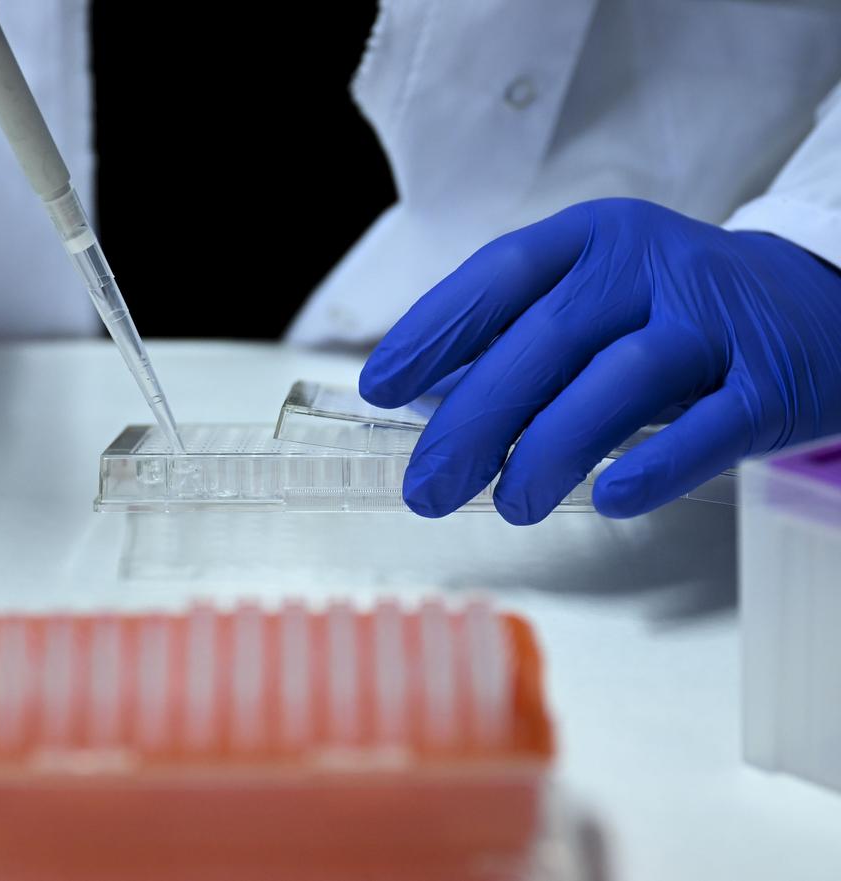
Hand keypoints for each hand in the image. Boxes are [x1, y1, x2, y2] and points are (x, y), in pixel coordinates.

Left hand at [359, 198, 840, 522]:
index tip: (380, 387)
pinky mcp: (770, 382)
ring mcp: (713, 322)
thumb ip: (520, 340)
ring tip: (508, 505)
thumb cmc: (673, 311)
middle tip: (427, 487)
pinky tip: (608, 499)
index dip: (434, 330)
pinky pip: (707, 428)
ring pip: (617, 382)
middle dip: (473, 421)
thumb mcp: (596, 297)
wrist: (819, 302)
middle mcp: (649, 267)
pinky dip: (653, 467)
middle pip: (544, 341)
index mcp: (592, 239)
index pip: (499, 275)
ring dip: (549, 450)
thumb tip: (425, 406)